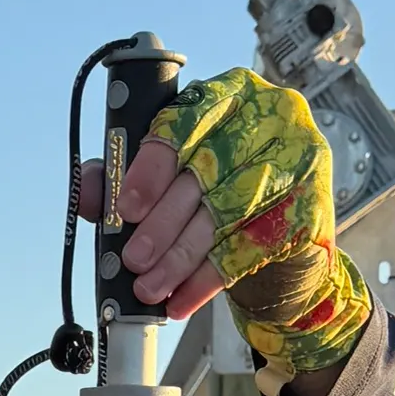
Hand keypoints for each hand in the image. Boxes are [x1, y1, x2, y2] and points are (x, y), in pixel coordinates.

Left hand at [79, 67, 370, 381]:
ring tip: (149, 287)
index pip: (188, 120)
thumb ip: (122, 178)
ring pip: (229, 212)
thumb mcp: (168, 179)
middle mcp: (271, 116)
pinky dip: (209, 278)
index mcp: (229, 95)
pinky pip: (252, 247)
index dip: (152, 166)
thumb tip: (83, 191)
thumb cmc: (214, 195)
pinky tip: (180, 300)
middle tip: (134, 259)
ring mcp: (299, 159)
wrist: (279, 237)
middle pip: (208, 171)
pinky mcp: (311, 205)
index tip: (126, 207)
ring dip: (182, 256)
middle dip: (163, 223)